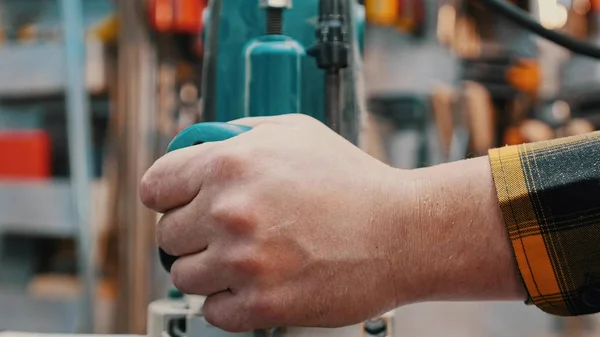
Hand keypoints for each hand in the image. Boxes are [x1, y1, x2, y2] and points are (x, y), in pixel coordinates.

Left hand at [140, 114, 412, 331]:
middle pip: (167, 235)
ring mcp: (244, 263)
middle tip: (222, 232)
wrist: (401, 231)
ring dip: (209, 269)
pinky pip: (213, 311)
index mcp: (229, 164)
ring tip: (244, 258)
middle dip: (191, 233)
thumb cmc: (352, 180)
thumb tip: (200, 146)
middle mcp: (229, 212)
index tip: (177, 204)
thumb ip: (239, 134)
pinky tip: (256, 282)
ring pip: (185, 276)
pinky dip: (229, 301)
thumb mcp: (294, 132)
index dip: (166, 196)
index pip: (154, 187)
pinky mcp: (263, 304)